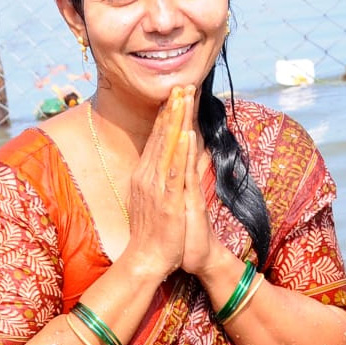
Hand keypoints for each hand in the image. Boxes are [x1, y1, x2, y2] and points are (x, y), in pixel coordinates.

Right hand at [124, 85, 217, 276]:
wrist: (146, 260)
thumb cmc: (158, 233)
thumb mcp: (170, 197)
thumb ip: (187, 171)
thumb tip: (199, 151)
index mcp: (146, 174)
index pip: (158, 138)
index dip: (168, 114)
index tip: (178, 93)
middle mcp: (147, 176)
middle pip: (162, 136)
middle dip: (172, 109)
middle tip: (182, 84)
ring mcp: (156, 187)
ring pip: (167, 147)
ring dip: (176, 121)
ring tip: (183, 97)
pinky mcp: (167, 200)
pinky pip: (175, 171)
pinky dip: (179, 151)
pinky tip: (185, 133)